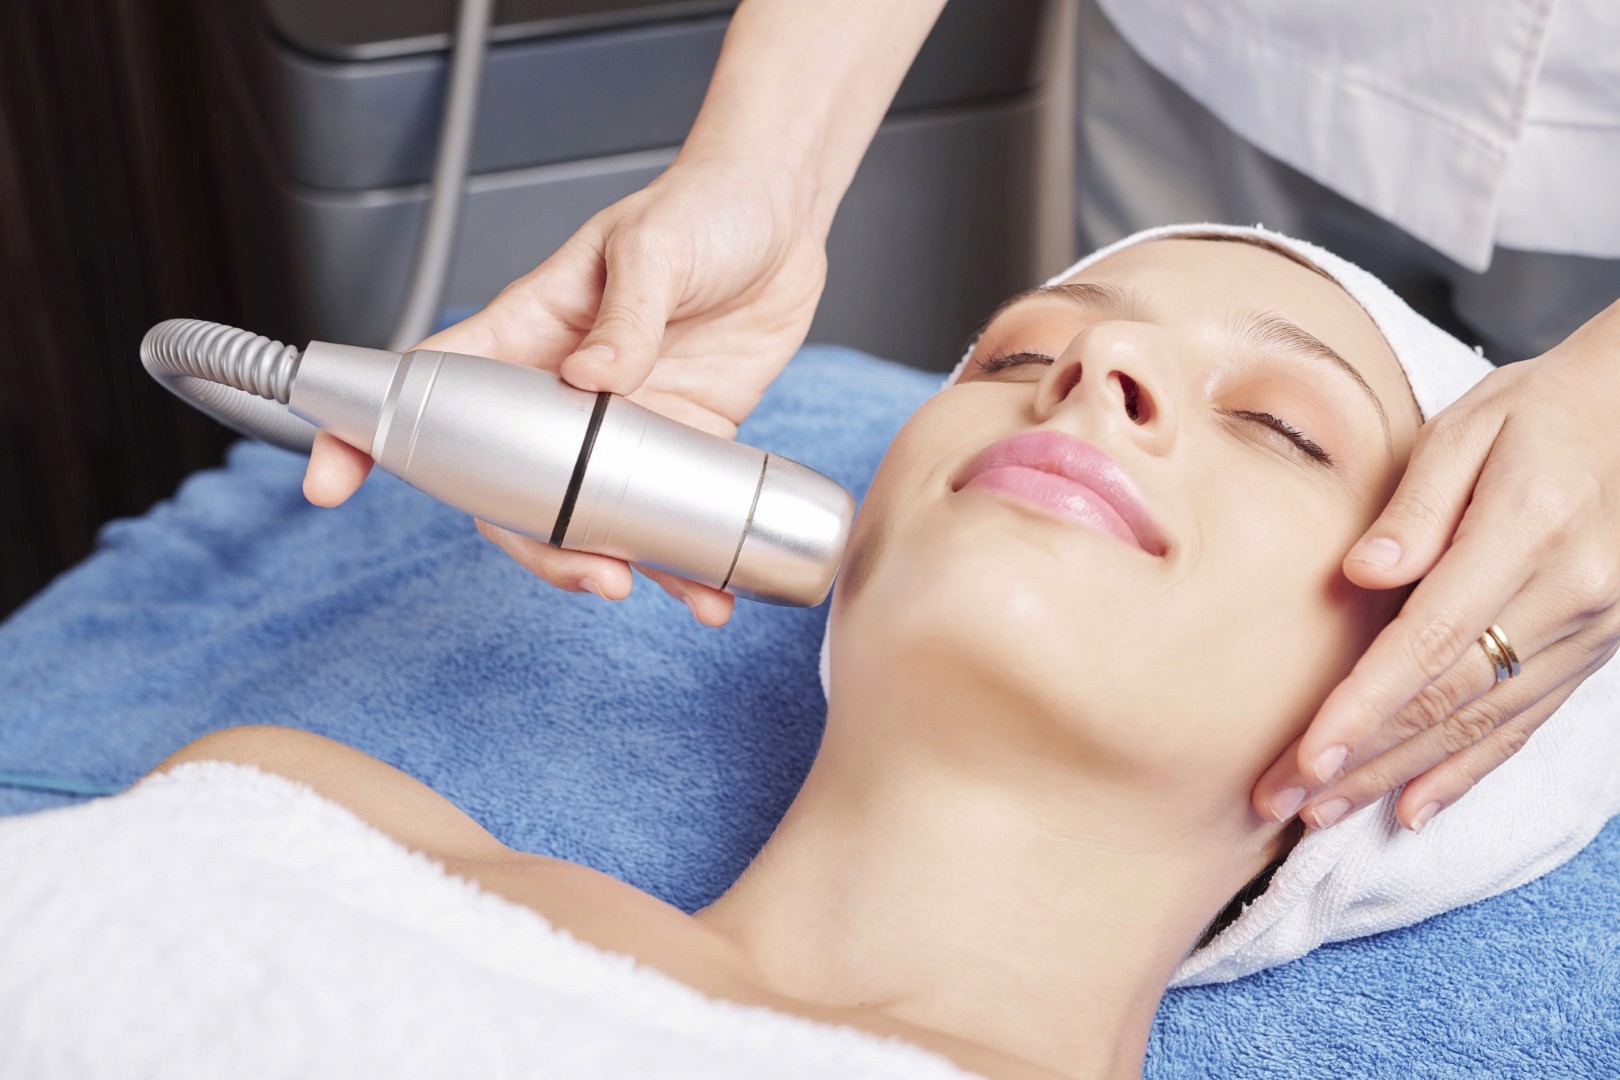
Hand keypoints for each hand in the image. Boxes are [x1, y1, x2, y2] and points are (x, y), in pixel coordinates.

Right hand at [301, 150, 828, 625]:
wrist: (781, 218)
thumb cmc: (701, 208)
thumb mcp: (654, 244)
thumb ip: (624, 313)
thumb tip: (594, 378)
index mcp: (527, 332)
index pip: (431, 387)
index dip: (373, 435)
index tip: (329, 481)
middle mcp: (564, 391)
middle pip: (512, 488)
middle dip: (535, 545)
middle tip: (589, 571)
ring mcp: (622, 424)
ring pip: (587, 516)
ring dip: (606, 564)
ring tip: (642, 589)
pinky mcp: (682, 440)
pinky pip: (669, 513)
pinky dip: (686, 560)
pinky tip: (708, 595)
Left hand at [1253, 300, 1619, 832]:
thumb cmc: (1540, 411)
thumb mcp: (1470, 427)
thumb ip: (1414, 506)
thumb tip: (1359, 573)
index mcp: (1528, 532)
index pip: (1431, 639)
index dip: (1365, 705)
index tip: (1306, 755)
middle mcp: (1569, 595)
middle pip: (1448, 697)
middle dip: (1360, 759)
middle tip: (1283, 800)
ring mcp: (1590, 630)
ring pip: (1482, 723)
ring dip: (1398, 775)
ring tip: (1324, 813)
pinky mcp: (1594, 650)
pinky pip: (1524, 724)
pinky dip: (1467, 772)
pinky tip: (1415, 809)